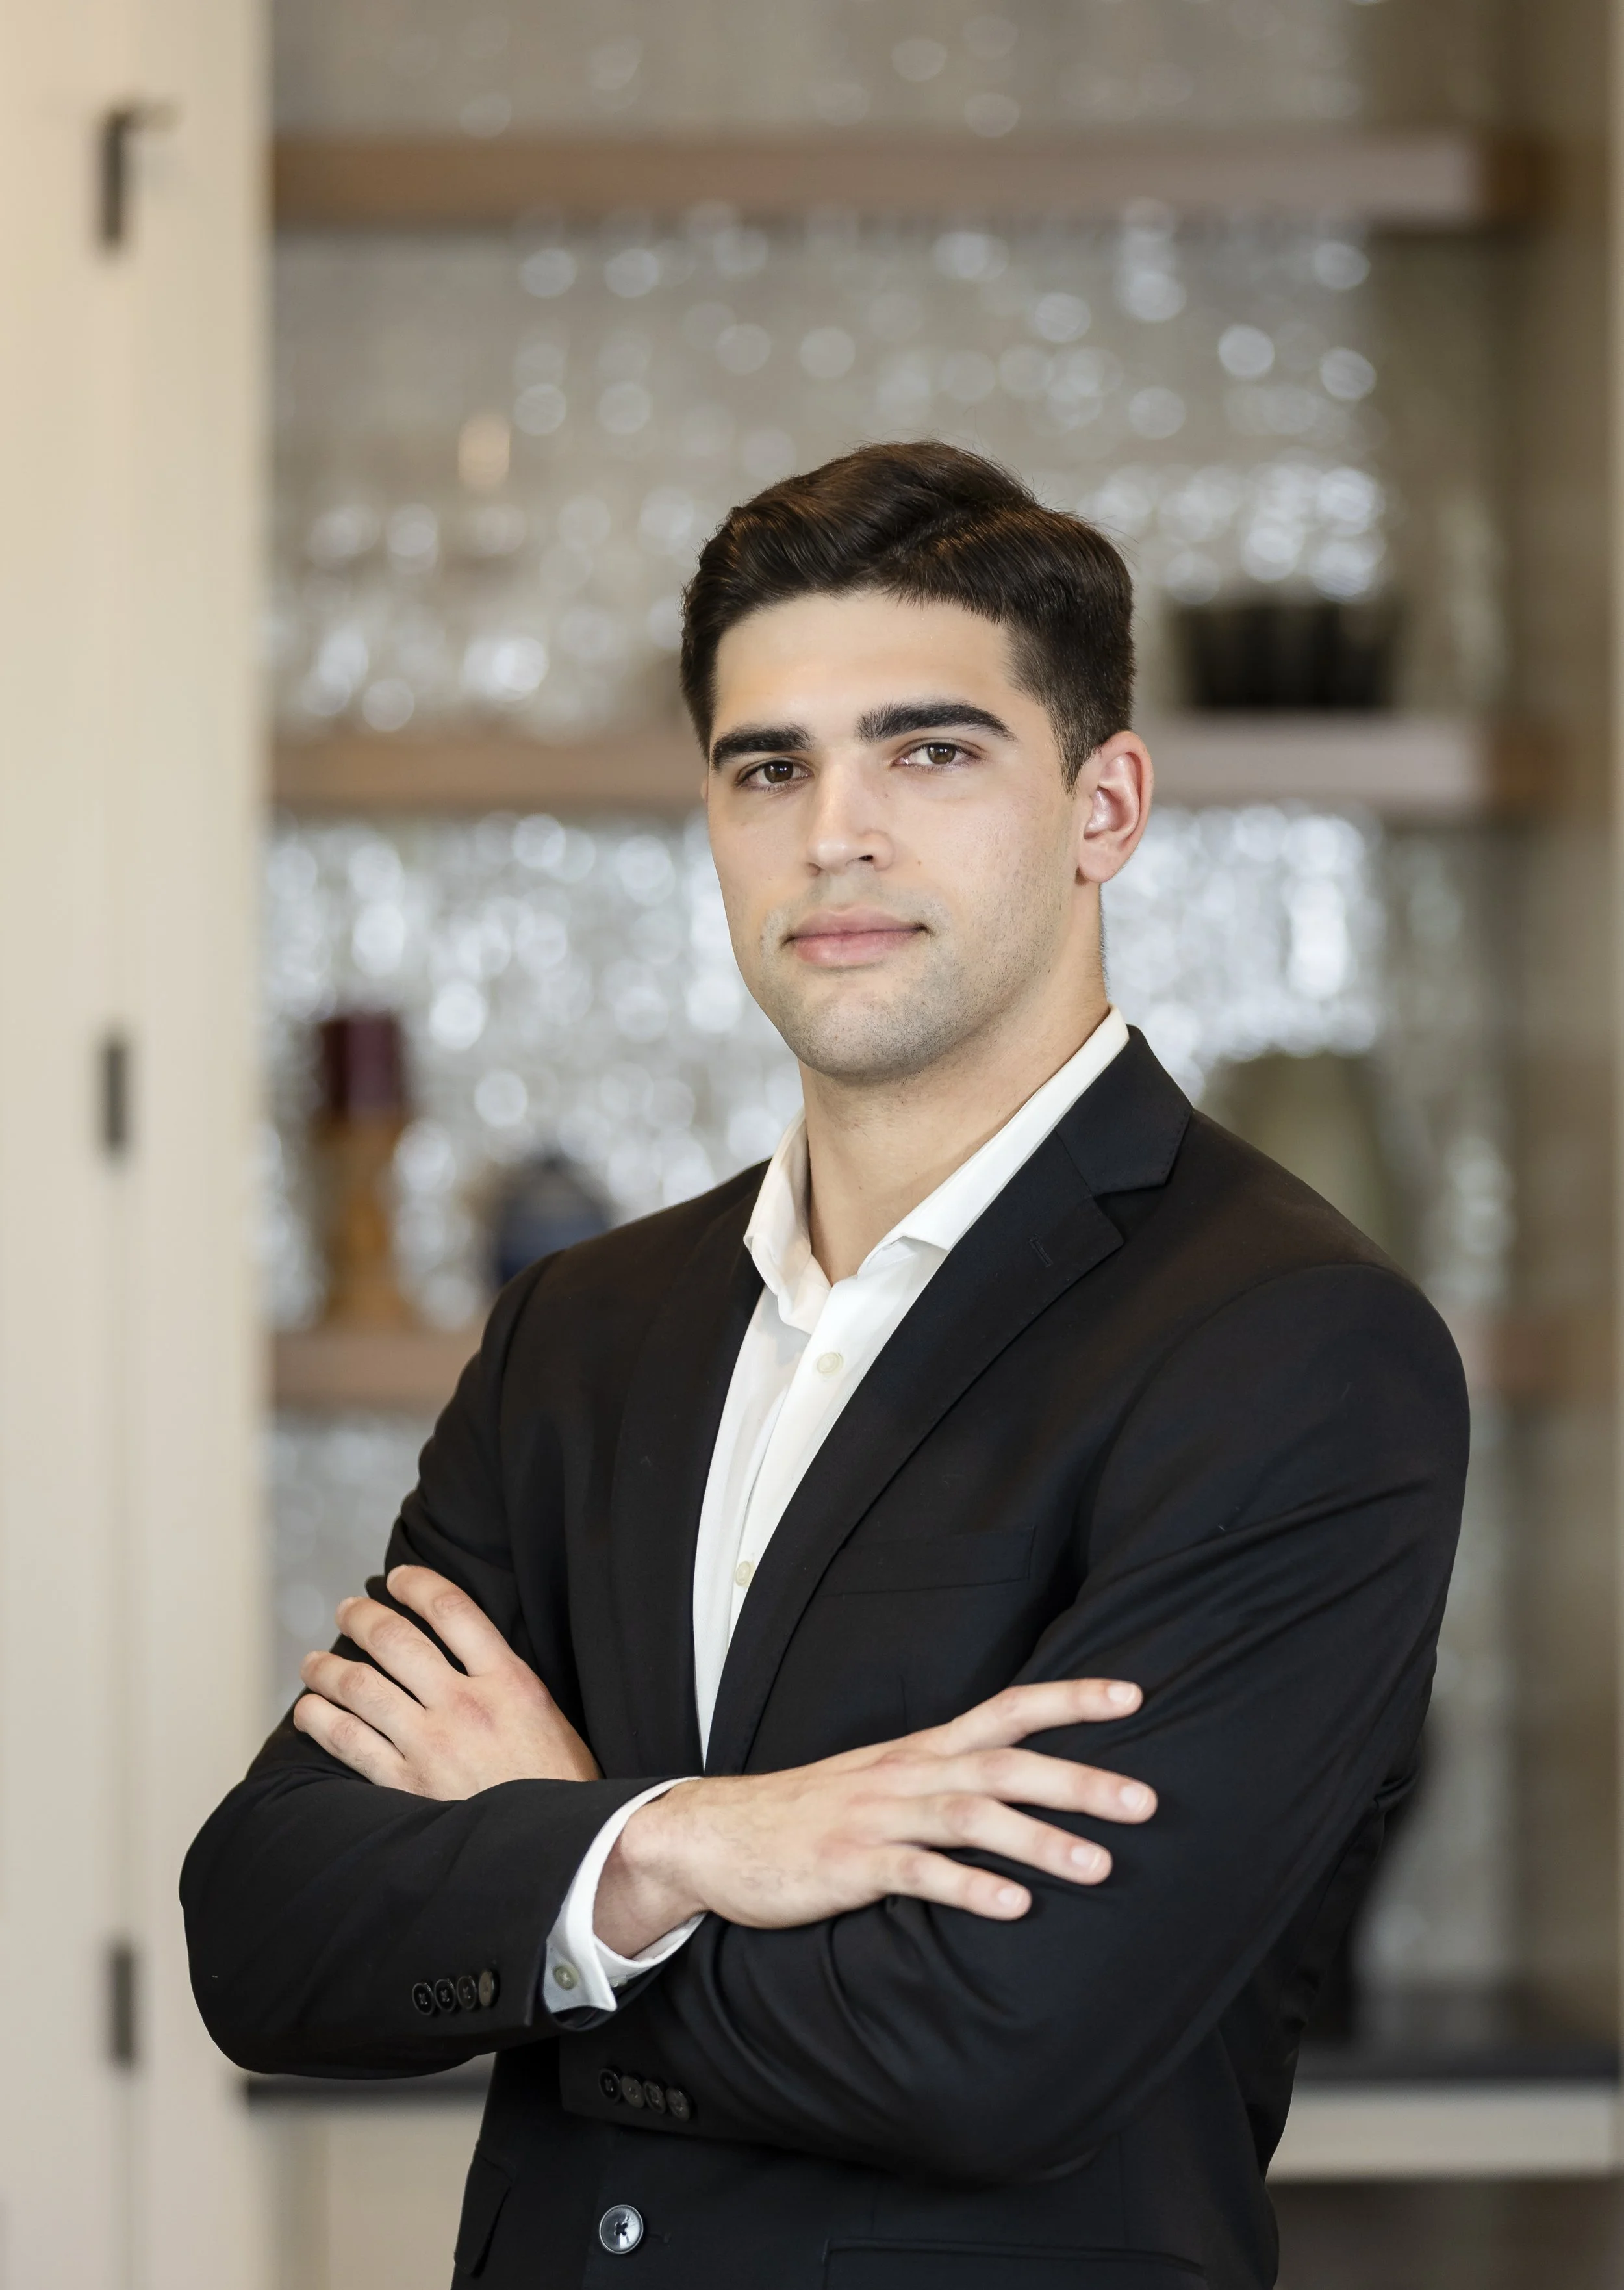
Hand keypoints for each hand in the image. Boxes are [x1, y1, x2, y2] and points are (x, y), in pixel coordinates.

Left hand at [293, 1564, 599, 1795]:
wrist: (562, 1850)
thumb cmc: (558, 1786)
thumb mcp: (549, 1716)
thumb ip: (505, 1681)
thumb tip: (463, 1651)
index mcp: (509, 1681)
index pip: (452, 1609)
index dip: (416, 1584)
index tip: (397, 1578)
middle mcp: (466, 1706)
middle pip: (397, 1640)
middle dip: (363, 1617)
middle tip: (349, 1610)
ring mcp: (432, 1746)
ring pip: (361, 1686)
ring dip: (328, 1667)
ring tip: (314, 1662)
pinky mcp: (406, 1786)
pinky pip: (348, 1740)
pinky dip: (320, 1718)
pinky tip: (309, 1709)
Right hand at [595, 1677, 1152, 1955]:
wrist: (713, 1835)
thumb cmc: (810, 1813)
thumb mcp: (883, 1781)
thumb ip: (946, 1780)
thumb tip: (1022, 1787)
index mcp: (921, 1750)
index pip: (1008, 1710)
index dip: (1070, 1698)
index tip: (1134, 1694)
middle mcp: (907, 1772)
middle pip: (1005, 1763)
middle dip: (1078, 1779)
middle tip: (1146, 1801)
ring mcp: (877, 1817)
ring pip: (970, 1817)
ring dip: (1039, 1840)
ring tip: (1099, 1867)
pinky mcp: (849, 1866)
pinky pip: (917, 1875)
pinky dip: (968, 1889)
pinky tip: (1013, 1909)